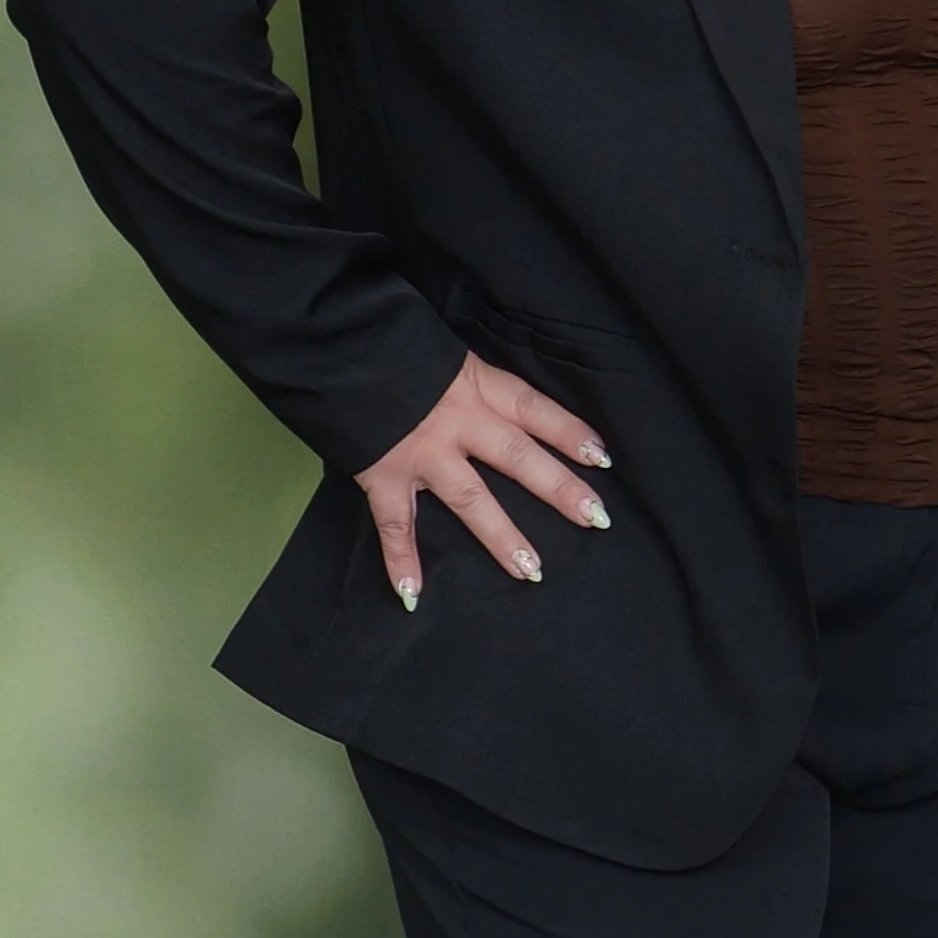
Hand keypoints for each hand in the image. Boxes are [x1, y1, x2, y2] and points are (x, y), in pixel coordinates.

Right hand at [355, 353, 610, 607]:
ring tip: (531, 570)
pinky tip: (412, 594)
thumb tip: (507, 411)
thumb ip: (476, 385)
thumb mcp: (448, 354)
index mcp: (476, 386)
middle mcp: (456, 422)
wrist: (335, 343)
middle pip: (516, 457)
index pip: (534, 410)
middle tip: (596, 518)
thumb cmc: (395, 344)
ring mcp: (420, 453)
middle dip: (558, 489)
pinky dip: (399, 560)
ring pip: (469, 499)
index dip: (569, 433)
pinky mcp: (381, 474)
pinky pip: (393, 524)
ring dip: (501, 536)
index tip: (603, 459)